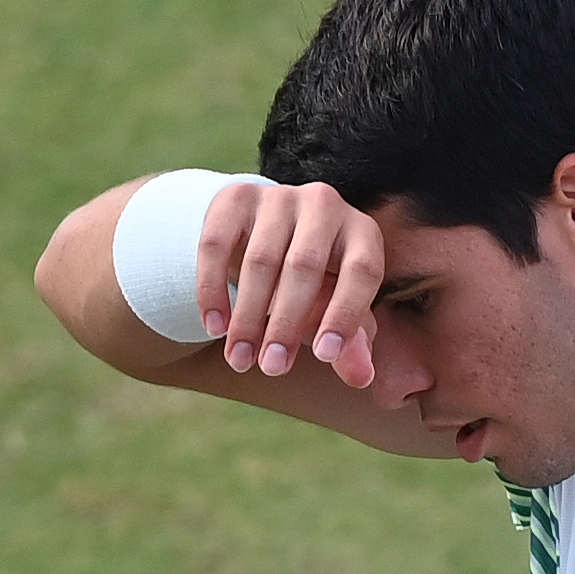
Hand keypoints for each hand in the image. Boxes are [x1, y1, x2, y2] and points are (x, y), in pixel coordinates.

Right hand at [196, 181, 384, 387]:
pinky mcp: (236, 196)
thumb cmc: (312, 285)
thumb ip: (350, 343)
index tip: (325, 357)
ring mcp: (278, 196)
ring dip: (247, 315)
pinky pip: (217, 242)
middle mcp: (325, 204)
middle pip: (305, 266)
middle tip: (271, 369)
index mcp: (361, 232)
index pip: (361, 271)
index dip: (345, 314)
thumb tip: (362, 377)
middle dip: (286, 324)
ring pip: (260, 258)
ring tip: (239, 359)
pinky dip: (212, 288)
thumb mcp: (333, 310)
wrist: (265, 235)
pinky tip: (215, 327)